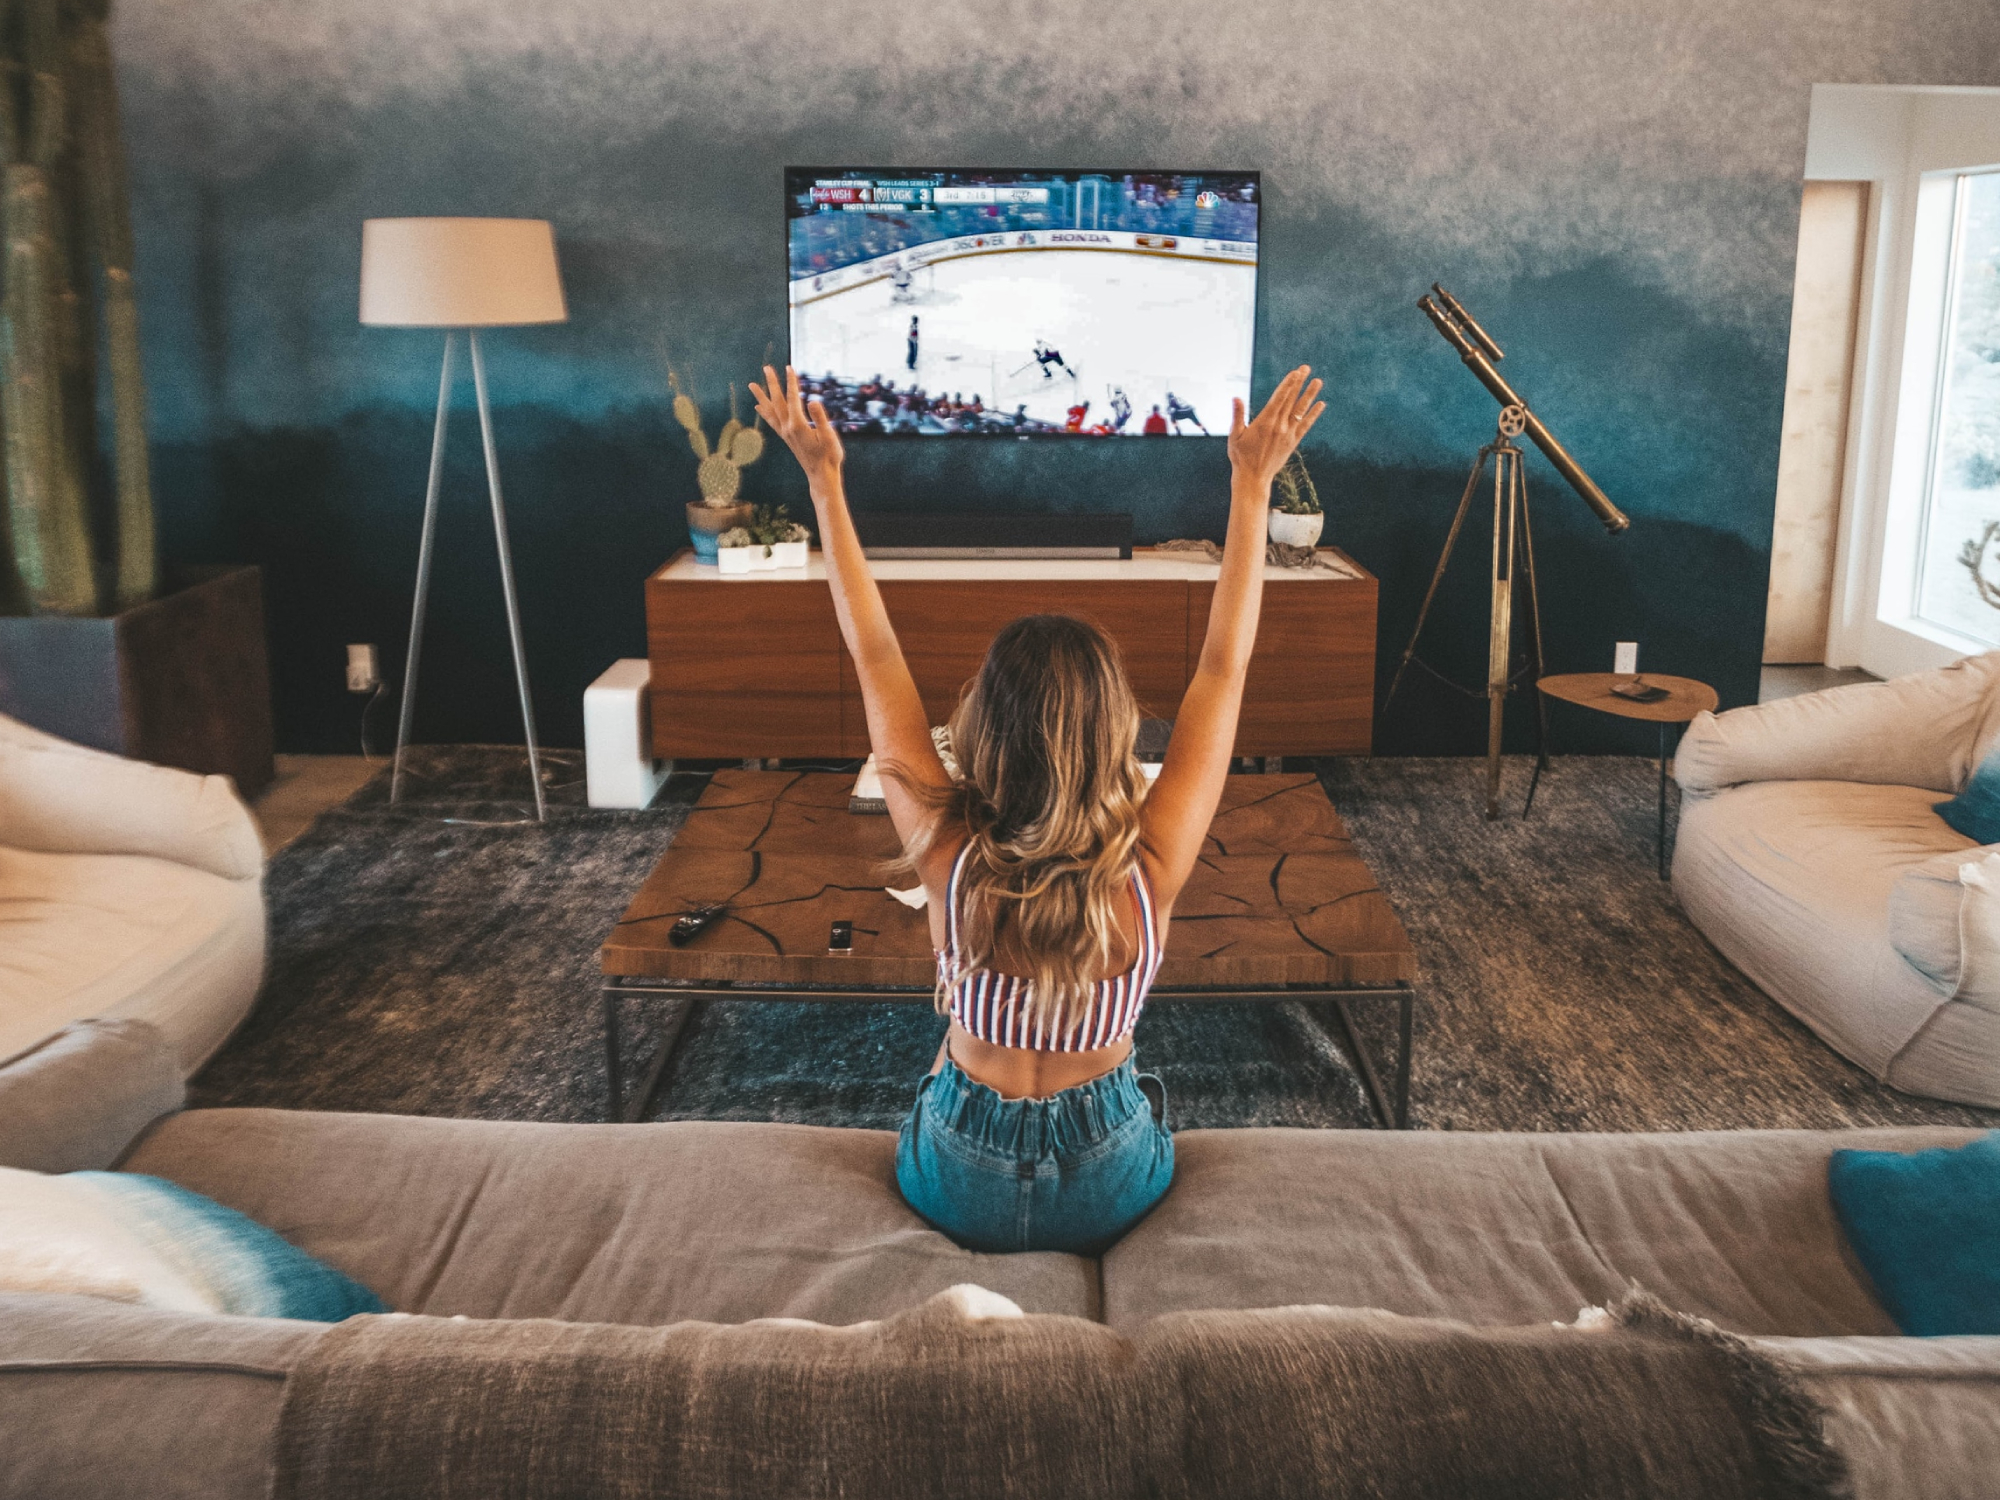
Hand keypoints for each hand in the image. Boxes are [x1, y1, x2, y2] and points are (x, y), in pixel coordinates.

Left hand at [748, 365, 844, 492]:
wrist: (821, 475)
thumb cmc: (828, 456)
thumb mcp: (829, 436)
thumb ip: (820, 418)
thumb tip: (813, 401)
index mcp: (798, 425)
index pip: (793, 398)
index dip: (792, 382)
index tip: (790, 367)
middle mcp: (788, 428)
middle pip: (778, 401)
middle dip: (772, 383)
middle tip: (766, 368)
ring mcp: (785, 433)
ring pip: (771, 410)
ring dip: (762, 396)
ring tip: (753, 385)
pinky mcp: (786, 437)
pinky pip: (772, 421)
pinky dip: (765, 412)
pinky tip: (759, 407)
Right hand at [1227, 365, 1324, 490]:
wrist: (1253, 478)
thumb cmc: (1241, 457)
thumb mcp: (1235, 436)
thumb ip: (1237, 415)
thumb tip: (1236, 398)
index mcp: (1264, 422)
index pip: (1279, 398)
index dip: (1288, 384)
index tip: (1295, 372)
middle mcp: (1279, 426)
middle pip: (1291, 400)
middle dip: (1299, 383)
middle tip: (1306, 368)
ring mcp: (1288, 434)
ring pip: (1300, 410)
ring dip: (1310, 395)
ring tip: (1318, 381)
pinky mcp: (1293, 442)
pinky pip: (1305, 425)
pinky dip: (1314, 414)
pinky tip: (1321, 404)